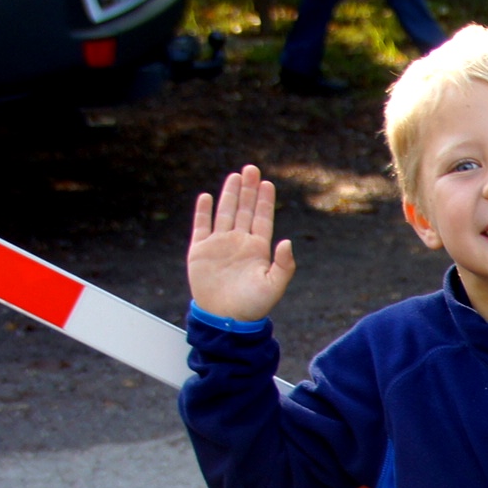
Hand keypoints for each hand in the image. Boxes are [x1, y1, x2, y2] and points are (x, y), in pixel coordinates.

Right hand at [188, 165, 295, 321]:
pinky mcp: (200, 251)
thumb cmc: (253, 306)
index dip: (265, 200)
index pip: (262, 218)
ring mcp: (219, 245)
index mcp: (258, 249)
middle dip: (248, 189)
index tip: (267, 182)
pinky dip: (203, 211)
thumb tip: (287, 241)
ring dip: (230, 195)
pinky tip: (207, 196)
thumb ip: (283, 264)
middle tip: (251, 168)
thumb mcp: (274, 285)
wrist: (225, 319)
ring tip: (235, 176)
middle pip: (245, 210)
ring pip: (225, 213)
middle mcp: (239, 243)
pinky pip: (201, 226)